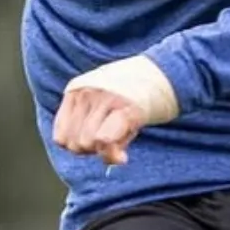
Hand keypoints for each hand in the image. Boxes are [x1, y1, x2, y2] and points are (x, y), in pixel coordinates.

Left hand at [54, 55, 178, 166]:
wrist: (169, 70)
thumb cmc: (137, 91)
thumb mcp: (106, 104)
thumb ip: (96, 130)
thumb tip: (111, 159)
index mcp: (76, 90)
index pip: (60, 136)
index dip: (77, 148)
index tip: (96, 145)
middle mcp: (87, 93)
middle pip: (74, 143)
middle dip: (91, 152)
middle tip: (110, 145)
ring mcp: (106, 99)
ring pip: (88, 143)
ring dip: (104, 152)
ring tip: (119, 144)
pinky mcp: (127, 108)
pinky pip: (105, 139)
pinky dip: (112, 154)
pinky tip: (124, 157)